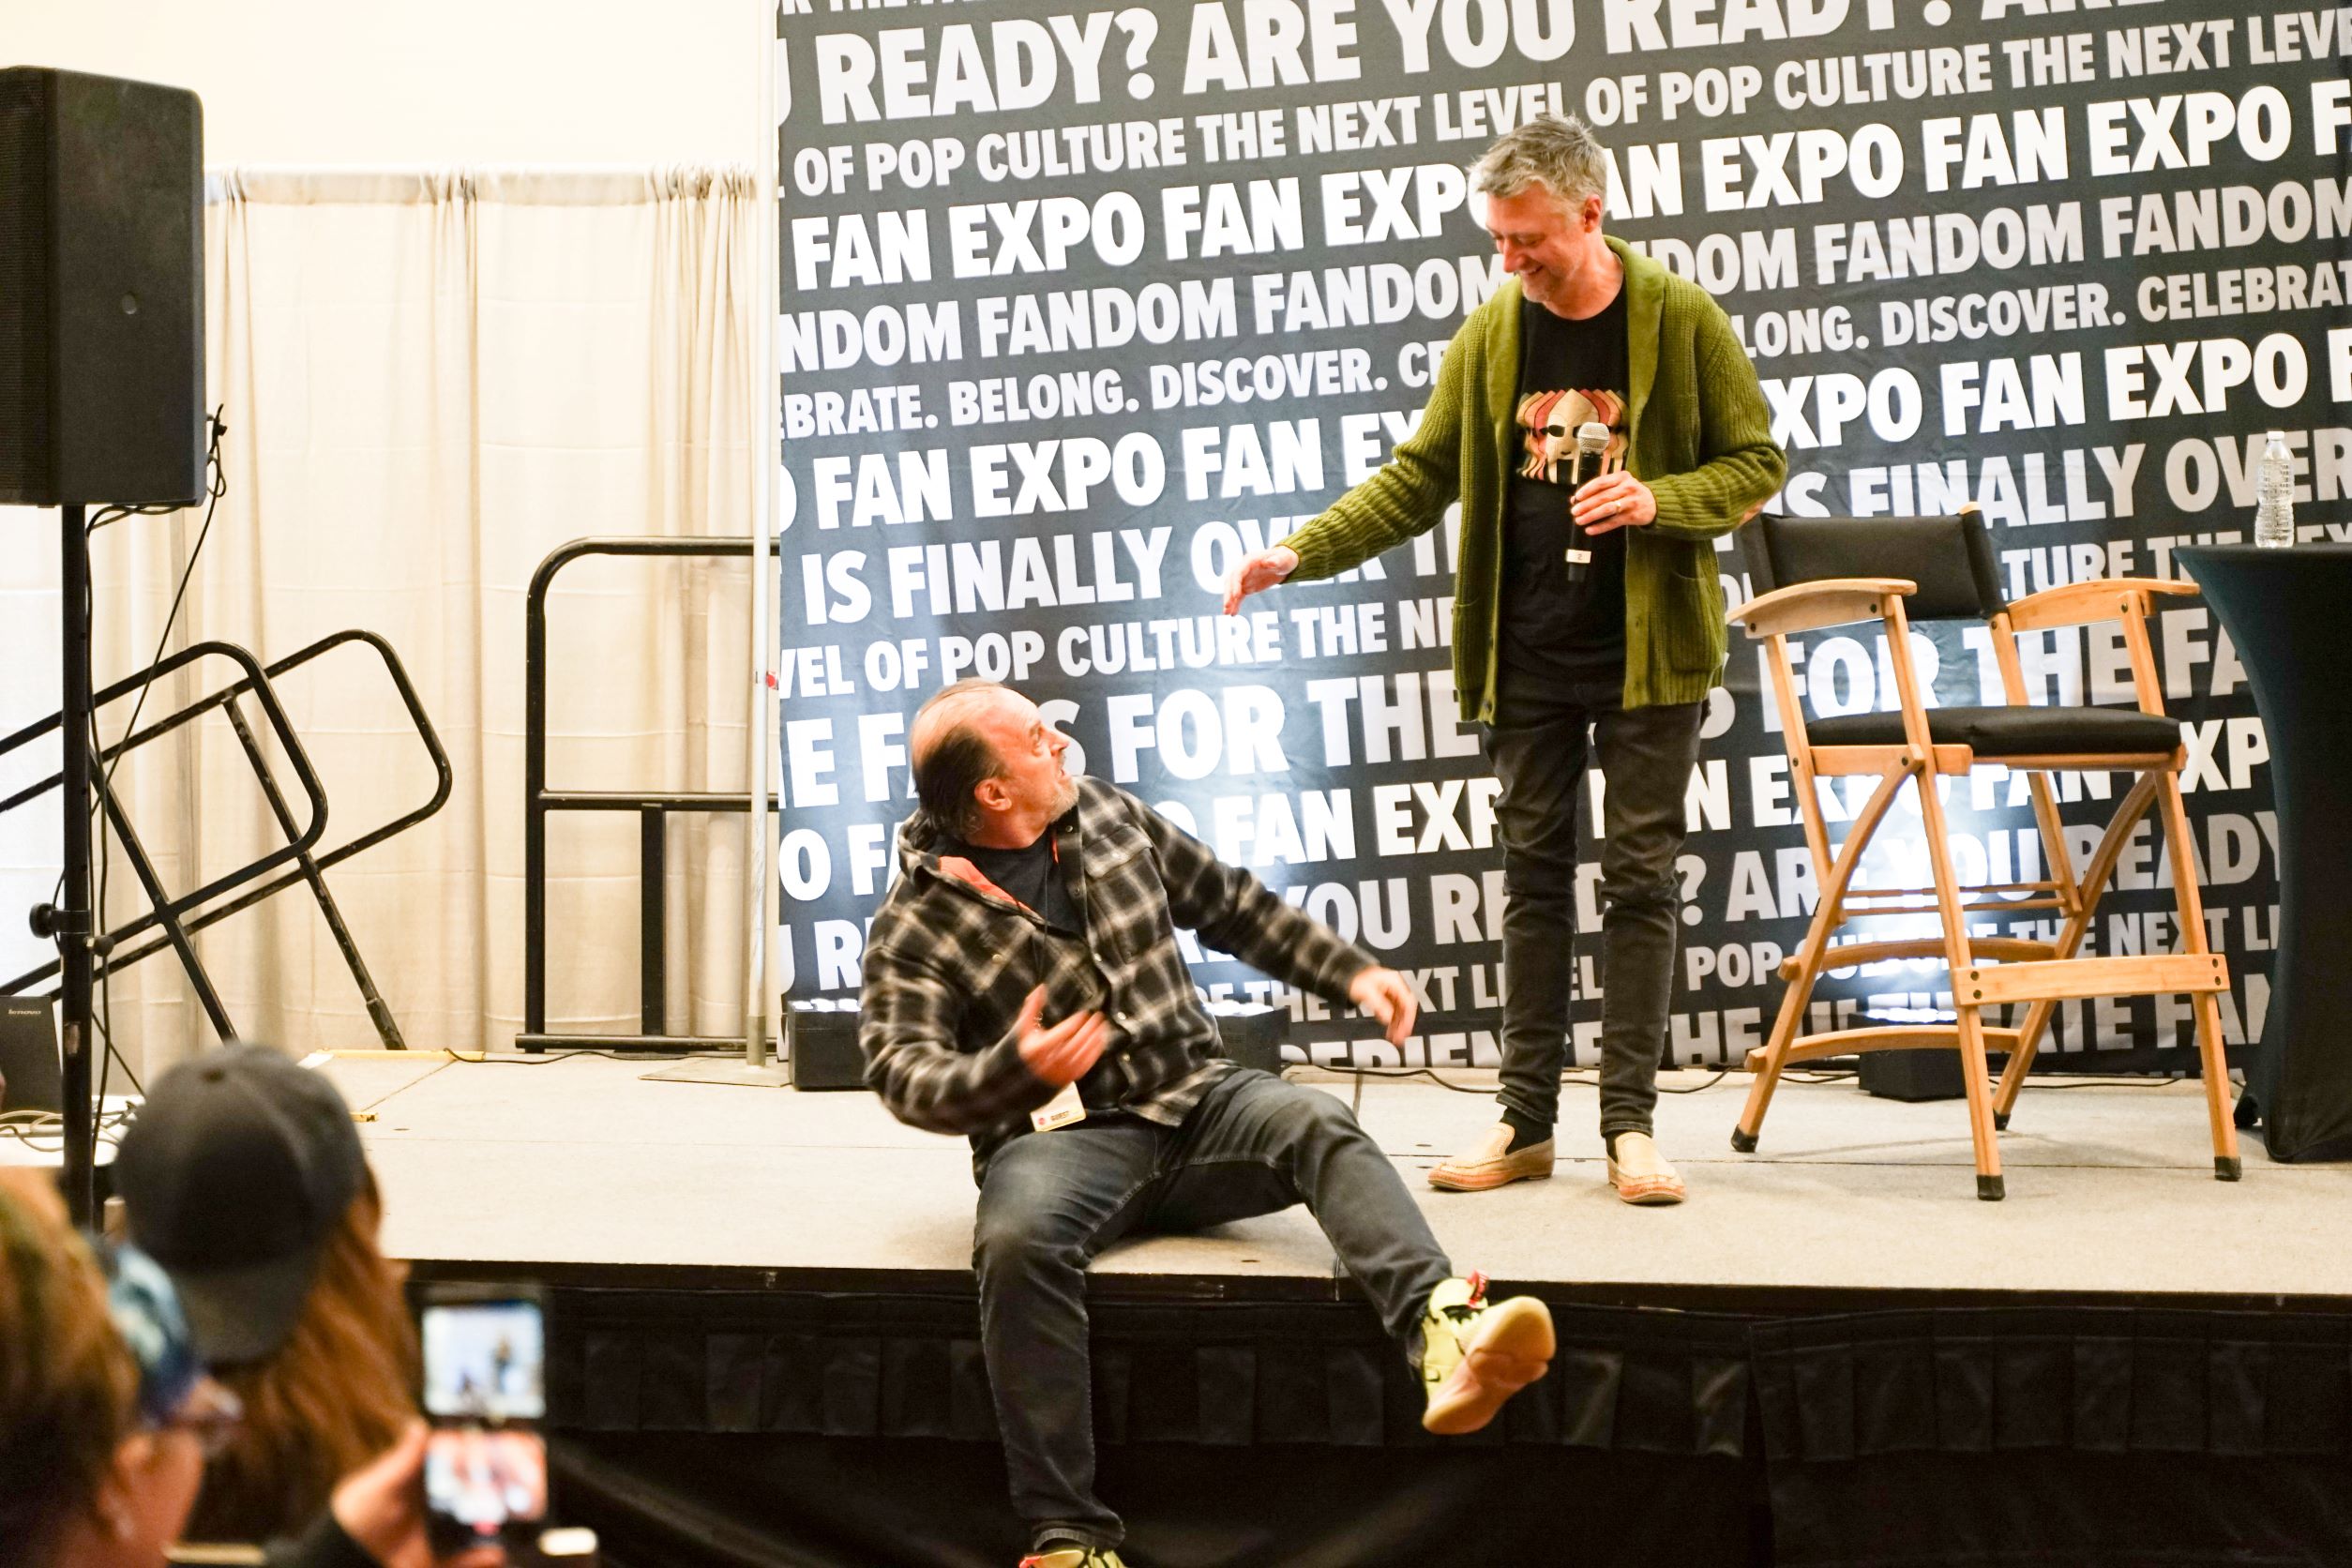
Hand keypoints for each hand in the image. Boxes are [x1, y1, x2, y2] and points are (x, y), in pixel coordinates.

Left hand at [330, 1422, 504, 1567]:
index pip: (465, 1464)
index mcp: (430, 1480)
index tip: (511, 1447)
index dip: (489, 1456)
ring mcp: (444, 1534)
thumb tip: (419, 1425)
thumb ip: (402, 1460)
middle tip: (526, 1485)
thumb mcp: (378, 1485)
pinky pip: (470, 1559)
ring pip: (482, 1528)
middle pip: (482, 1495)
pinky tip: (496, 1554)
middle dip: (505, 1491)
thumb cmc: (357, 1513)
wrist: (345, 1556)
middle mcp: (443, 1505)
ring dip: (501, 1526)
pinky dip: (485, 1558)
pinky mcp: (441, 1559)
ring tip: (520, 1520)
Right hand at [1012, 985, 1109, 1086]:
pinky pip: (1087, 1063)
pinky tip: (1101, 1038)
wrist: (1033, 1076)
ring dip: (1095, 1039)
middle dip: (1088, 1030)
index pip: (1059, 1035)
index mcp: (1038, 1049)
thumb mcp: (1026, 1029)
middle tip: (1097, 1017)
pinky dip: (1096, 1051)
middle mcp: (1050, 1061)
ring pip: (1082, 1055)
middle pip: (1073, 1045)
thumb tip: (1040, 988)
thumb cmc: (1032, 1048)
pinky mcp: (1072, 1075)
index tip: (1083, 1014)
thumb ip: (1032, 1008)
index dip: (1073, 1024)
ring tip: (1103, 1026)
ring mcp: (1062, 1071)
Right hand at [1221, 545, 1298, 614]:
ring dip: (1229, 600)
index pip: (1238, 573)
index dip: (1235, 584)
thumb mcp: (1283, 559)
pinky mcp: (1247, 586)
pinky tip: (1233, 614)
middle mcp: (1243, 569)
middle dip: (1228, 594)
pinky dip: (1236, 604)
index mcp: (1250, 561)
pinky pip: (1239, 596)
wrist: (1284, 562)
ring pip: (1232, 590)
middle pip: (1231, 581)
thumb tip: (1270, 562)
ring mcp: (1244, 578)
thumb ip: (1276, 561)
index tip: (1236, 596)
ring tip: (1226, 613)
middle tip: (1227, 607)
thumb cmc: (1284, 559)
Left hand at [1347, 968, 1418, 1045]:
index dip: (1408, 1017)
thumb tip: (1388, 1018)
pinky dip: (1391, 1022)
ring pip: (1399, 1011)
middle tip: (1400, 1036)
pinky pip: (1392, 1011)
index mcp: (1394, 981)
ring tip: (1395, 1037)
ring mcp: (1390, 992)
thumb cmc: (1355, 978)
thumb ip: (1380, 1005)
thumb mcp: (1367, 992)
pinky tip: (1389, 1029)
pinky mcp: (1385, 998)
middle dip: (1403, 1024)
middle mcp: (1394, 986)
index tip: (1406, 1029)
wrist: (1346, 975)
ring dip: (1397, 1025)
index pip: (1408, 1002)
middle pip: (1404, 1008)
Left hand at [1570, 472, 1655, 534]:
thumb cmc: (1630, 492)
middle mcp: (1627, 488)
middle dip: (1586, 505)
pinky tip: (1590, 530)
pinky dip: (1600, 527)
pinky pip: (1613, 522)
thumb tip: (1576, 498)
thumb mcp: (1619, 485)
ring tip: (1579, 521)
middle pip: (1603, 497)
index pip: (1601, 482)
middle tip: (1574, 511)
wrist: (1655, 503)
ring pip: (1607, 509)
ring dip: (1591, 515)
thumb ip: (1600, 490)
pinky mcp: (1633, 516)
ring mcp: (1631, 502)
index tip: (1577, 497)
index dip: (1587, 490)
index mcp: (1622, 477)